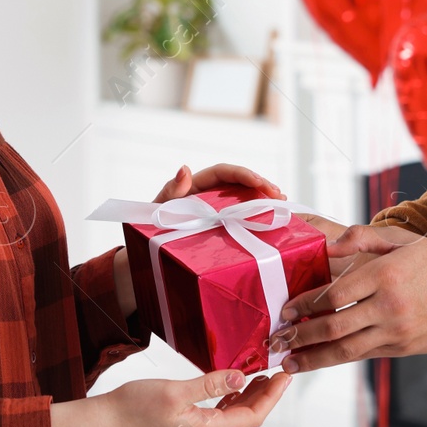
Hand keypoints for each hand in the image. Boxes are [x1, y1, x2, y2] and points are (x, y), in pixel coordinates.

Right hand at [104, 370, 291, 426]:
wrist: (109, 418)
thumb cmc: (137, 405)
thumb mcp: (176, 390)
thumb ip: (211, 384)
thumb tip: (242, 378)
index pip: (251, 416)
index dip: (271, 397)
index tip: (284, 377)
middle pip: (246, 417)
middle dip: (266, 395)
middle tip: (279, 372)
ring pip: (233, 415)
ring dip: (250, 395)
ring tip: (262, 374)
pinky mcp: (187, 425)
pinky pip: (219, 413)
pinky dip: (232, 397)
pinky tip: (234, 384)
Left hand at [115, 163, 285, 317]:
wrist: (145, 258)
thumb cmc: (148, 230)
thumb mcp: (157, 210)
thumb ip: (170, 192)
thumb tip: (185, 168)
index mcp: (195, 186)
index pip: (223, 172)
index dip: (243, 174)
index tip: (259, 182)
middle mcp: (209, 196)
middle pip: (239, 183)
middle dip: (260, 185)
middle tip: (278, 194)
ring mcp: (216, 212)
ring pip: (243, 199)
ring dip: (263, 199)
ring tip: (282, 204)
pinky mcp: (220, 229)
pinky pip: (239, 219)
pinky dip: (256, 218)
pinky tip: (272, 221)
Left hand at [268, 226, 426, 372]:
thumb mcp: (401, 239)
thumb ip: (363, 236)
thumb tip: (329, 245)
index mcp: (385, 275)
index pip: (334, 295)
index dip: (305, 305)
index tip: (285, 311)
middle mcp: (389, 307)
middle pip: (334, 327)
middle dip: (300, 337)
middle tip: (276, 341)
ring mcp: (397, 332)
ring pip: (346, 351)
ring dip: (313, 358)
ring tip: (289, 364)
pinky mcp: (402, 349)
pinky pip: (363, 355)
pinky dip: (338, 359)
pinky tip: (319, 360)